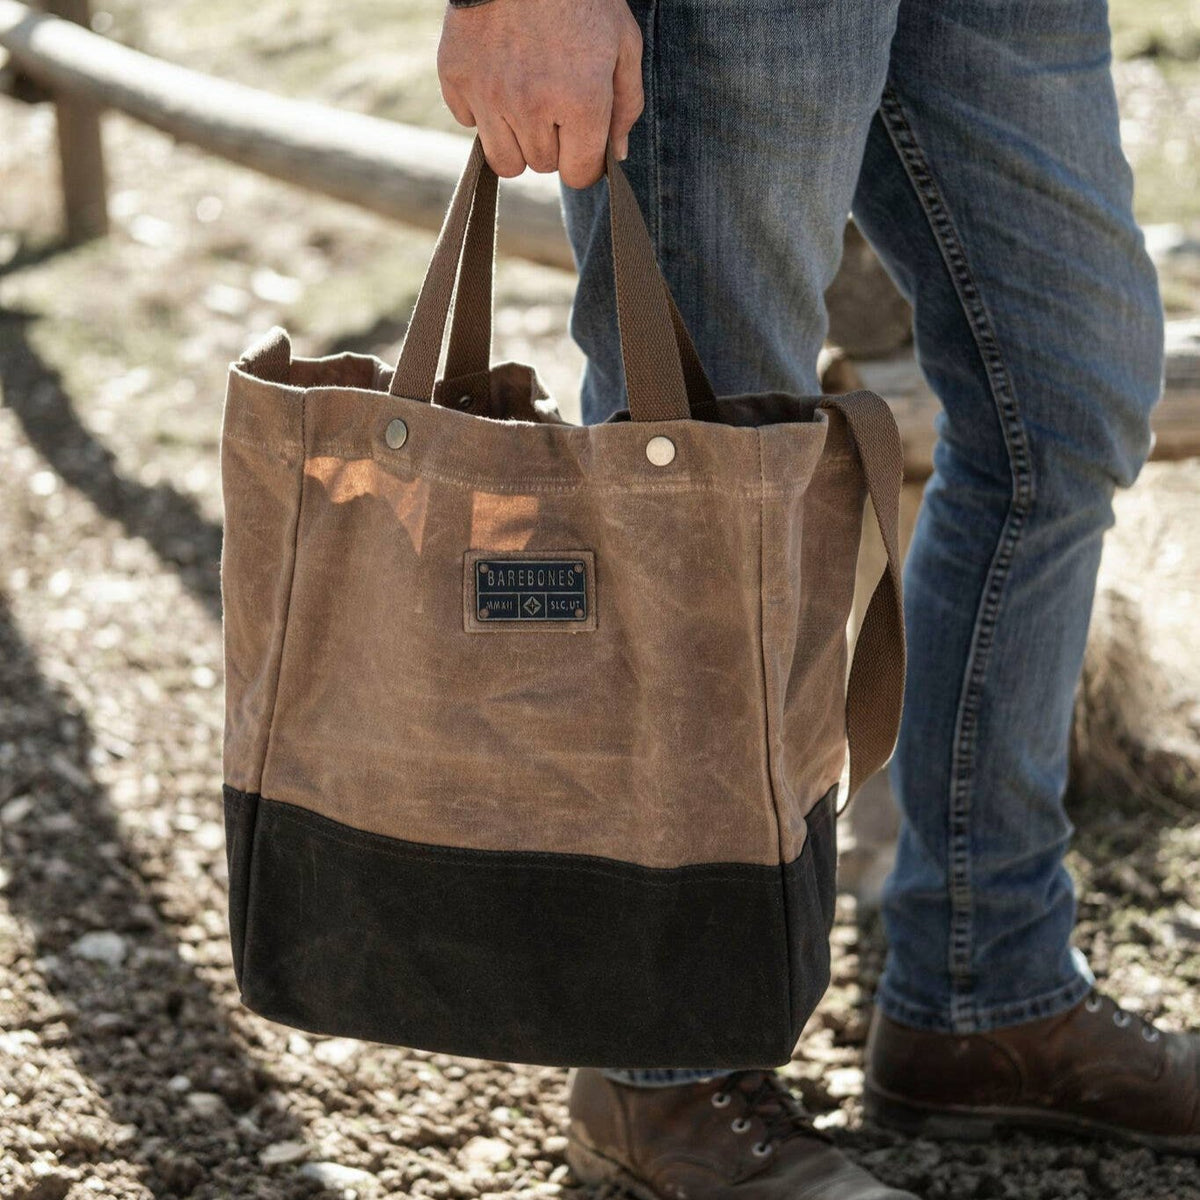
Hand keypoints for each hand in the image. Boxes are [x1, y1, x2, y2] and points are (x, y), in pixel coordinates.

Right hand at [437, 0, 643, 188]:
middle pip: (542, 166)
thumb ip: (626, 105)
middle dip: (553, 144)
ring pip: (505, 161)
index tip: (583, 143)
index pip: (579, 174)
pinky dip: (482, 110)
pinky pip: (469, 123)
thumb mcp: (622, 42)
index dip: (585, 162)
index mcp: (580, 102)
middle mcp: (532, 107)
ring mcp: (489, 95)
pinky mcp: (456, 78)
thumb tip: (617, 156)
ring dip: (517, 141)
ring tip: (526, 103)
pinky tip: (497, 76)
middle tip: (555, 103)